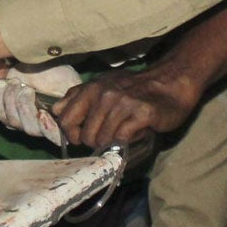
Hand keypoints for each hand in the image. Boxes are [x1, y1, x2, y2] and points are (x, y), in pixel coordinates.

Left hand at [0, 64, 82, 143]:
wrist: (36, 63)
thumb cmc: (56, 73)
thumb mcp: (68, 82)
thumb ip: (69, 98)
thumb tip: (61, 112)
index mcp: (59, 121)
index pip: (55, 137)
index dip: (48, 129)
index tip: (43, 113)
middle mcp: (40, 126)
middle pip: (30, 129)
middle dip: (26, 108)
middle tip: (27, 89)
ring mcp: (22, 122)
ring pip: (13, 122)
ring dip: (12, 100)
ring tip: (16, 82)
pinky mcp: (7, 115)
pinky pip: (0, 113)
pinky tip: (3, 84)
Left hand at [52, 64, 201, 152]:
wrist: (170, 83)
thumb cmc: (134, 89)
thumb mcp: (102, 86)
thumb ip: (78, 97)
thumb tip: (55, 110)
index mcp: (91, 88)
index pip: (66, 119)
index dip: (72, 134)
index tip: (81, 138)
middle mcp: (104, 94)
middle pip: (86, 135)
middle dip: (95, 142)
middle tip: (108, 137)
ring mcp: (123, 103)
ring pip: (104, 139)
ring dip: (112, 143)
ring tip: (121, 134)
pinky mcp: (141, 113)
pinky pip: (123, 138)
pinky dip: (126, 142)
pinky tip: (132, 134)